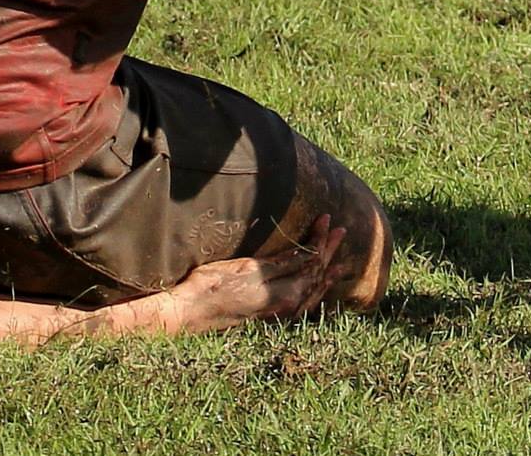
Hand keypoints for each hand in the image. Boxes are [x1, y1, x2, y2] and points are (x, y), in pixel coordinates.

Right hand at [167, 218, 345, 331]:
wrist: (188, 311)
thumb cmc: (215, 286)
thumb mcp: (251, 269)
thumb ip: (284, 265)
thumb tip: (314, 255)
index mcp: (285, 294)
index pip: (312, 261)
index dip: (321, 238)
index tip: (327, 217)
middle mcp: (285, 305)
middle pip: (315, 275)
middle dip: (329, 252)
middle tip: (341, 231)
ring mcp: (276, 311)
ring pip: (310, 292)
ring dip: (324, 276)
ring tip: (338, 266)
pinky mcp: (266, 313)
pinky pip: (300, 302)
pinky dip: (311, 292)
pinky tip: (311, 290)